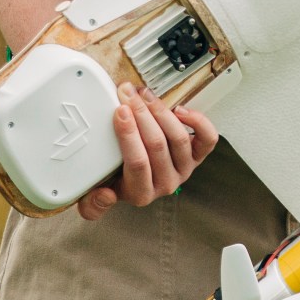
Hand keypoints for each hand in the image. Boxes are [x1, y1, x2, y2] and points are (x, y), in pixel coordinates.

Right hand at [78, 83, 218, 220]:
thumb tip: (104, 195)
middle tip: (129, 95)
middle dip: (141, 115)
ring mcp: (184, 169)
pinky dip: (197, 121)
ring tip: (146, 96)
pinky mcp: (198, 157)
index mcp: (140, 194)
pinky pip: (207, 139)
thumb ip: (92, 204)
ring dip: (161, 112)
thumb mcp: (96, 195)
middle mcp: (165, 184)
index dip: (129, 134)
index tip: (119, 111)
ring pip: (178, 138)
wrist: (135, 180)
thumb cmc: (115, 181)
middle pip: (157, 145)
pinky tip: (179, 109)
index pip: (137, 162)